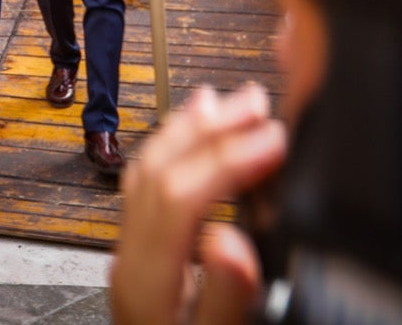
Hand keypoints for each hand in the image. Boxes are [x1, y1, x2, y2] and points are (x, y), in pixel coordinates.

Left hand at [109, 85, 285, 324]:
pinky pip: (145, 186)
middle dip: (209, 129)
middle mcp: (127, 259)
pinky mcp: (139, 256)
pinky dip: (172, 150)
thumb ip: (225, 299)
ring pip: (144, 172)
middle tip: (259, 103)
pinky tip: (191, 136)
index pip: (178, 195)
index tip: (274, 137)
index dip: (226, 158)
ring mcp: (127, 255)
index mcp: (146, 282)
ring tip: (227, 102)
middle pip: (156, 172)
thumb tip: (233, 239)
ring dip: (188, 130)